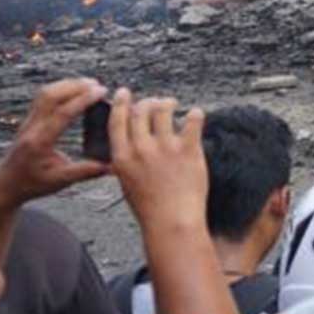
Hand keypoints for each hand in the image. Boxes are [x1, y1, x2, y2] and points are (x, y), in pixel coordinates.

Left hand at [0, 77, 110, 215]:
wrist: (6, 185)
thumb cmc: (32, 184)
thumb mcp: (61, 181)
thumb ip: (86, 171)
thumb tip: (114, 164)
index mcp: (40, 142)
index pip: (62, 113)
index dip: (84, 99)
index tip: (102, 91)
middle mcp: (31, 128)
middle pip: (50, 95)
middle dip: (75, 86)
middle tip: (98, 85)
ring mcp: (27, 122)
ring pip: (45, 93)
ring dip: (67, 84)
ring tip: (89, 84)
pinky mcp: (29, 120)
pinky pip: (42, 97)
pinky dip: (60, 89)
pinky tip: (74, 91)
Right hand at [109, 89, 208, 237]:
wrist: (172, 221)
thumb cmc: (150, 207)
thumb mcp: (127, 182)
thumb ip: (127, 161)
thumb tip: (130, 143)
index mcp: (122, 157)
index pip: (117, 121)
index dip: (121, 103)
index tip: (124, 92)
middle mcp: (142, 149)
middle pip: (140, 111)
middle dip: (147, 102)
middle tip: (154, 102)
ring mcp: (166, 147)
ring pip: (164, 110)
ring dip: (168, 103)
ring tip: (172, 103)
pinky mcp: (189, 149)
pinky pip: (192, 120)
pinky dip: (194, 114)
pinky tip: (195, 114)